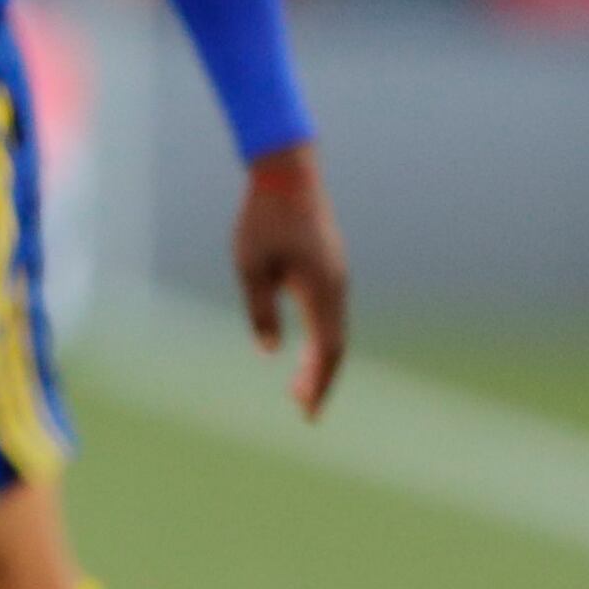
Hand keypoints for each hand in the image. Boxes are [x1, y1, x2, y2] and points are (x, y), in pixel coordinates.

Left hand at [232, 145, 347, 417]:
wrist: (288, 177)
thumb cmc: (263, 220)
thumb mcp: (250, 266)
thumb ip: (260, 310)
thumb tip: (269, 352)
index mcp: (322, 290)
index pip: (328, 350)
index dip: (320, 383)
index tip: (308, 412)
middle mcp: (337, 287)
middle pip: (335, 346)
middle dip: (321, 380)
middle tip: (303, 411)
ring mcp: (336, 278)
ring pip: (334, 331)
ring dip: (320, 362)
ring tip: (299, 390)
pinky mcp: (329, 270)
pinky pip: (330, 315)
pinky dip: (321, 340)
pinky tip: (306, 351)